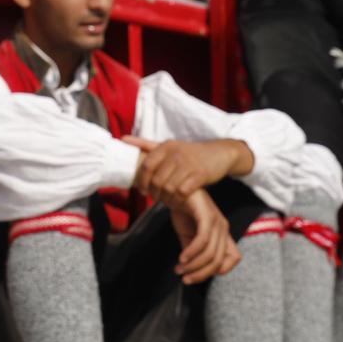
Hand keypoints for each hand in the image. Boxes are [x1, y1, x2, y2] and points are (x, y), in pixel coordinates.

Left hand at [128, 137, 253, 205]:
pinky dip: (178, 201)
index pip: (146, 166)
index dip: (141, 181)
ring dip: (166, 199)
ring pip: (169, 188)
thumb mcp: (169, 145)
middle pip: (157, 180)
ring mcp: (189, 164)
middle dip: (154, 193)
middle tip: (156, 198)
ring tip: (167, 201)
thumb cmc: (190, 152)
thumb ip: (145, 144)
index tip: (142, 190)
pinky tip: (178, 201)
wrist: (219, 153)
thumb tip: (122, 139)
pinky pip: (183, 192)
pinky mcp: (200, 175)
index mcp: (166, 146)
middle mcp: (176, 154)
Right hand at [168, 188, 240, 283]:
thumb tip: (190, 272)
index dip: (221, 270)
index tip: (201, 275)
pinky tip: (181, 258)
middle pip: (218, 260)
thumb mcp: (189, 236)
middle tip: (184, 278)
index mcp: (222, 233)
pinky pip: (203, 240)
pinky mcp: (206, 215)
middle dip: (200, 274)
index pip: (234, 257)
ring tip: (180, 269)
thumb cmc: (183, 211)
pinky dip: (191, 253)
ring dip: (193, 266)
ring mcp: (216, 221)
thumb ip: (193, 252)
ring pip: (210, 253)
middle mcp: (223, 228)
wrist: (175, 189)